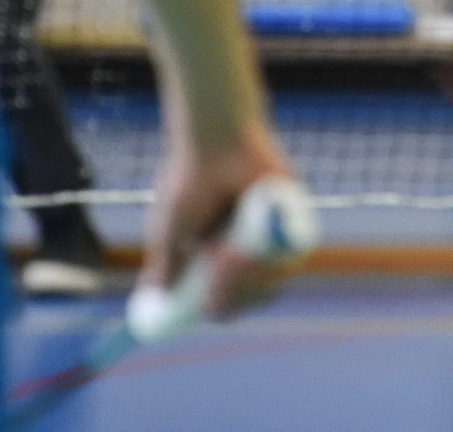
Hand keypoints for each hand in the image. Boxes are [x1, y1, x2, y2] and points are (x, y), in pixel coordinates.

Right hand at [144, 127, 297, 319]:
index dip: (221, 308)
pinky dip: (265, 260)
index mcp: (221, 258)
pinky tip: (242, 250)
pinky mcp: (295, 217)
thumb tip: (157, 296)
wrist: (215, 143)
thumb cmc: (189, 181)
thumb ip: (166, 266)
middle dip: (233, 297)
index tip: (206, 308)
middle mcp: (251, 250)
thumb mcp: (169, 232)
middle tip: (211, 289)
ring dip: (244, 279)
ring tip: (223, 257)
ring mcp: (274, 236)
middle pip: (255, 296)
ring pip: (273, 280)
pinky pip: (290, 254)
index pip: (230, 299)